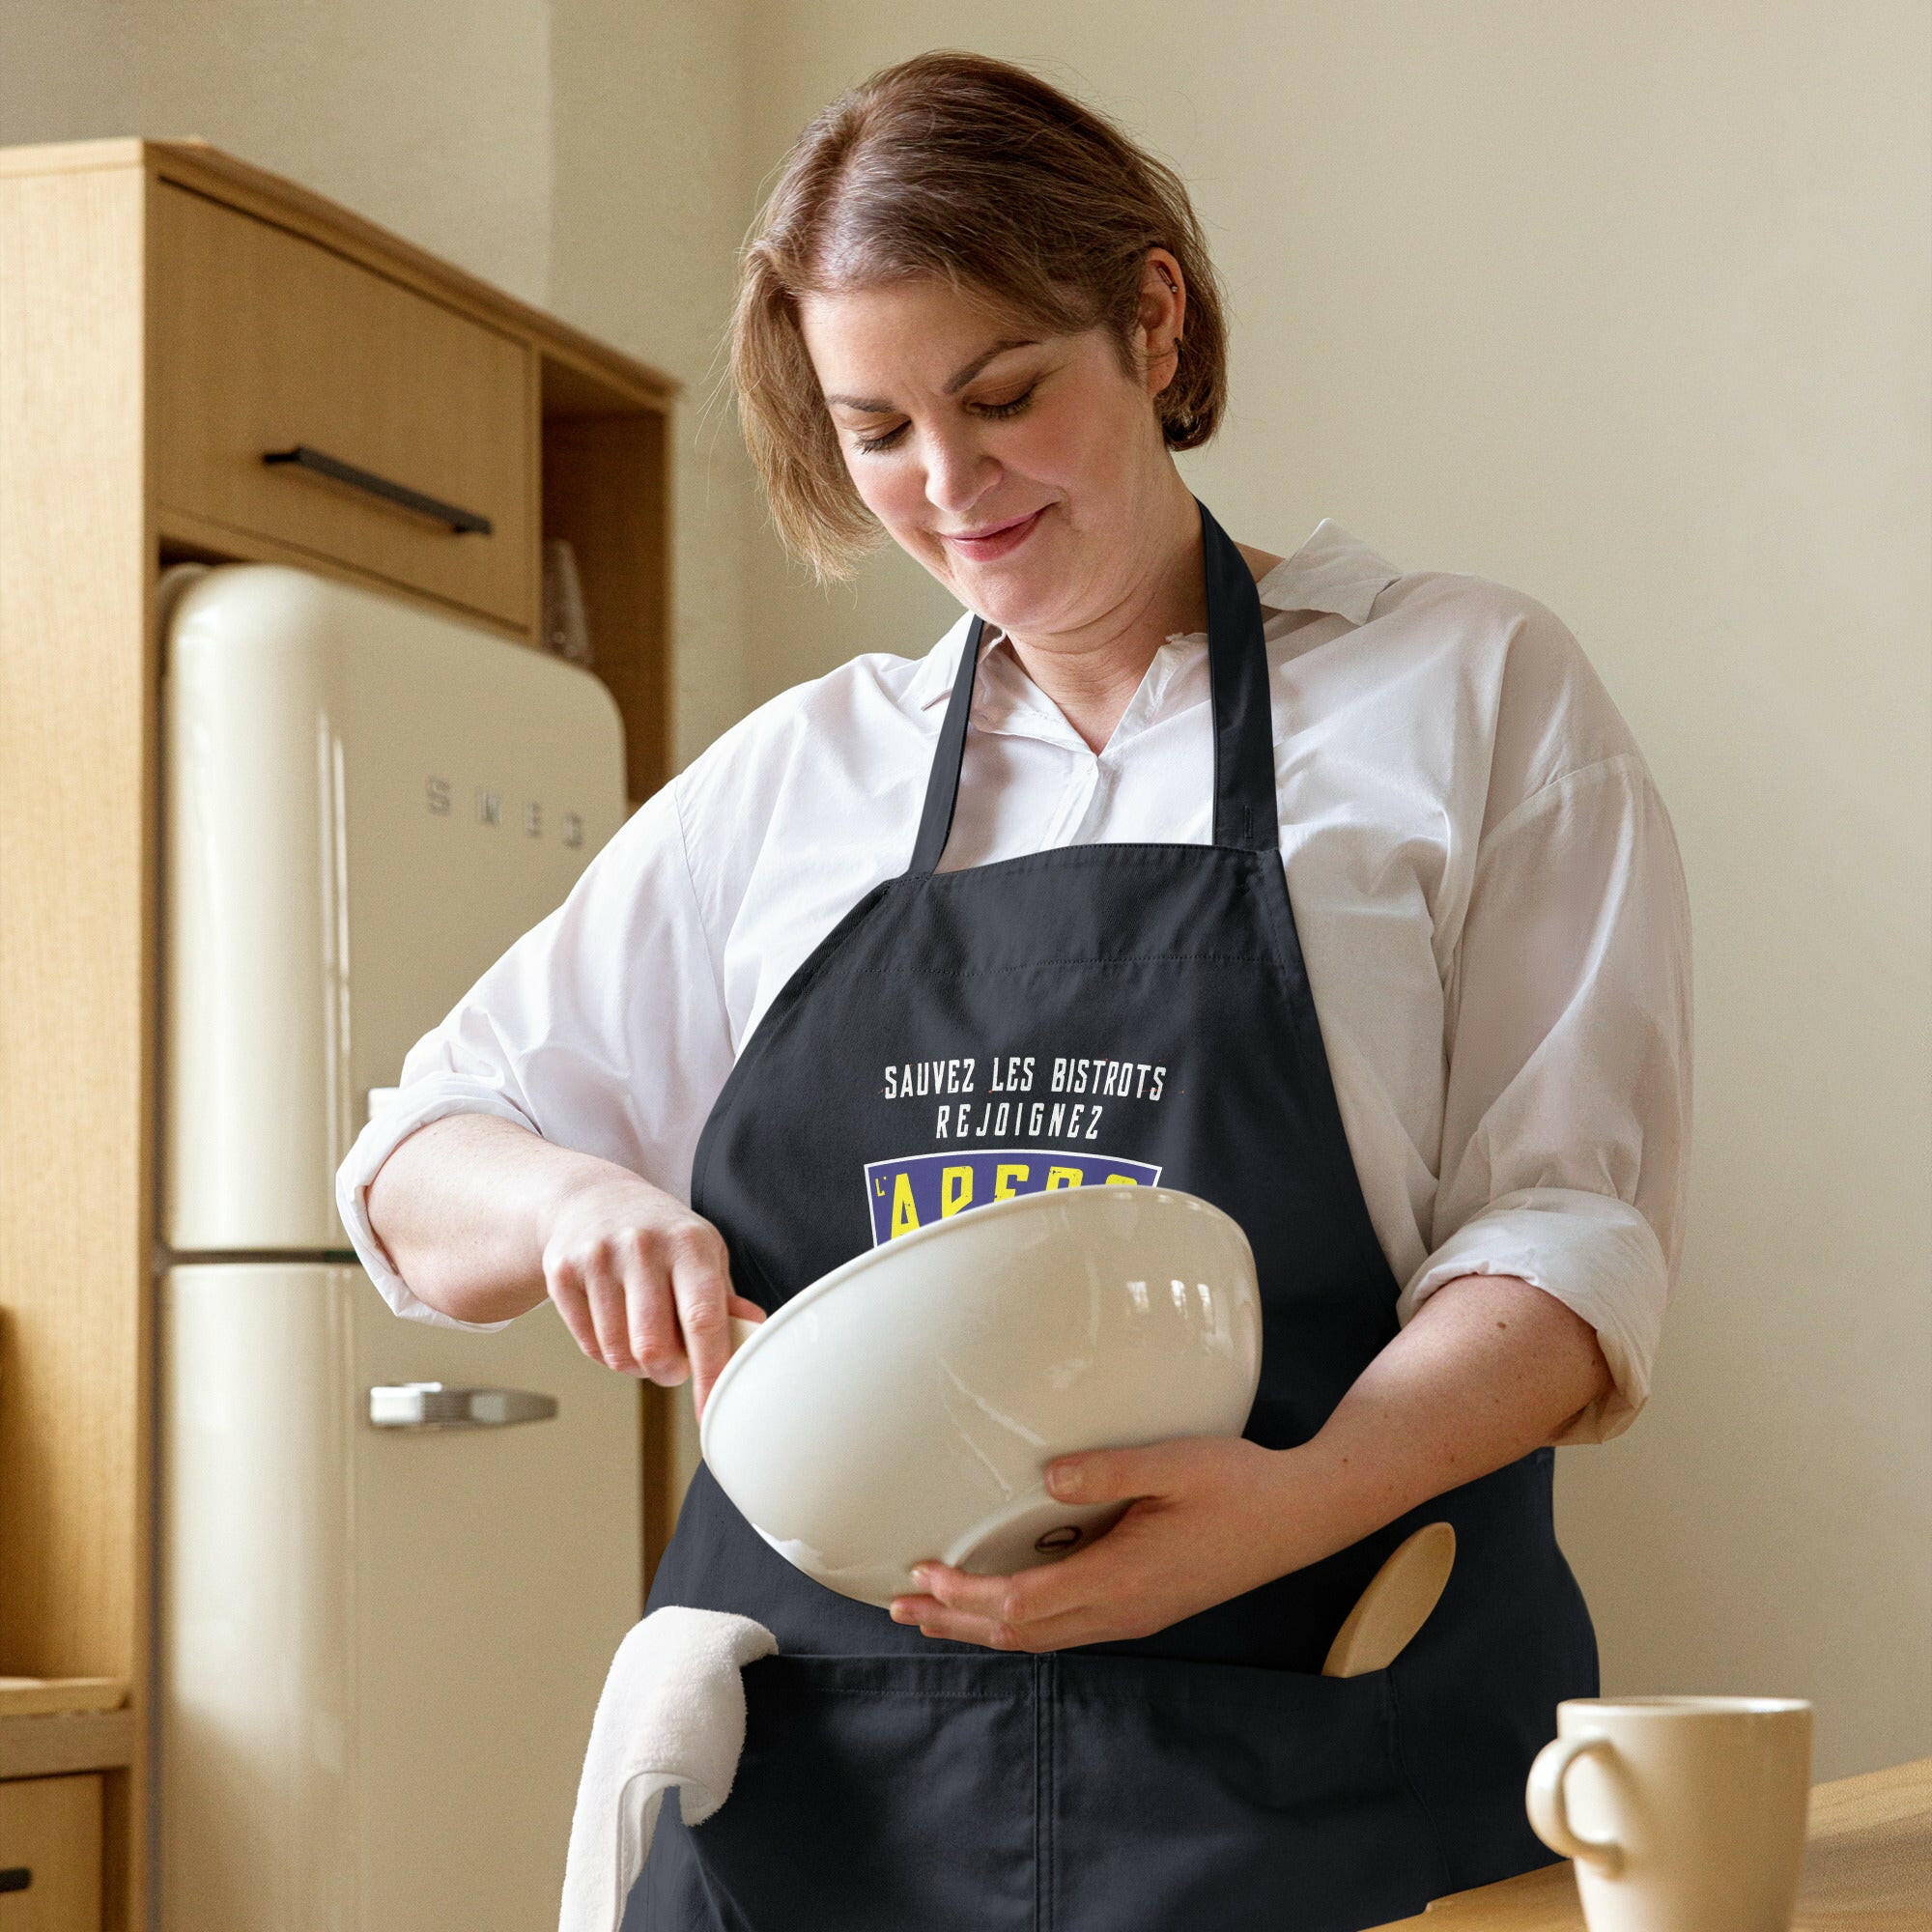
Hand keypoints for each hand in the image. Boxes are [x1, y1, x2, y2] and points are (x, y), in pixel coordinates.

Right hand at [539, 1170, 764, 1417]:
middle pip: (654, 1347)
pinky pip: (590, 1346)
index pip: (703, 1318)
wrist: (591, 1199)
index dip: (711, 1370)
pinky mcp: (562, 1274)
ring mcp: (598, 1258)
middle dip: (668, 1373)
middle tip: (674, 1366)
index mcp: (689, 1243)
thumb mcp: (700, 1252)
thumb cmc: (660, 1235)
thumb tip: (755, 1329)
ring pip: (619, 1354)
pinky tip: (615, 1324)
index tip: (714, 1408)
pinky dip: (607, 1353)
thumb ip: (724, 1298)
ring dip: (636, 1366)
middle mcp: (643, 1246)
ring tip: (643, 1339)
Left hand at [889, 1435, 1306, 1650]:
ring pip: (1040, 1638)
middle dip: (955, 1621)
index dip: (966, 1594)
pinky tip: (1001, 1608)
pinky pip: (1064, 1628)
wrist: (1299, 1517)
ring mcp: (1133, 1615)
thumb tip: (1047, 1477)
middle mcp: (1121, 1610)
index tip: (923, 1570)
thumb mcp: (1176, 1463)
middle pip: (1019, 1633)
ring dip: (981, 1628)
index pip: (1023, 1603)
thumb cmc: (1239, 1483)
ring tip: (933, 1614)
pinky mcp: (1143, 1607)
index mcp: (1123, 1579)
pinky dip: (1017, 1623)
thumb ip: (1110, 1470)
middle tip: (901, 1605)